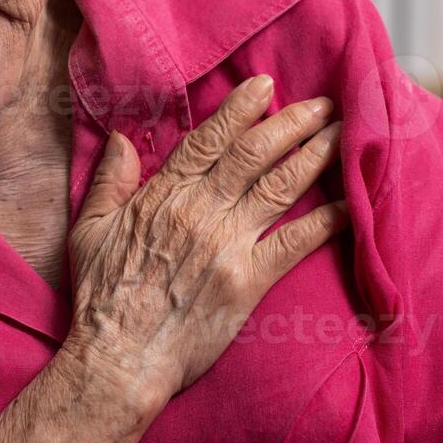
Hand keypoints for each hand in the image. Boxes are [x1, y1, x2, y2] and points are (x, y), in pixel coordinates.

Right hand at [64, 74, 348, 411]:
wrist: (119, 358)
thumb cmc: (101, 298)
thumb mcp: (90, 230)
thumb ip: (110, 182)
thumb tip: (121, 140)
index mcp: (163, 195)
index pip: (209, 140)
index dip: (240, 109)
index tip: (265, 85)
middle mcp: (201, 211)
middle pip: (253, 154)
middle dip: (291, 122)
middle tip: (322, 102)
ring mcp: (227, 245)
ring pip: (279, 186)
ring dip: (315, 155)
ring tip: (344, 133)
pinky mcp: (248, 281)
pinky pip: (295, 242)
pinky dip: (327, 220)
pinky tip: (353, 203)